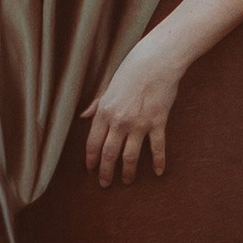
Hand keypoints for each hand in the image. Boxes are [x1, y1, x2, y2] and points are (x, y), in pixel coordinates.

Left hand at [84, 33, 181, 185]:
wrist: (157, 59)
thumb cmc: (132, 68)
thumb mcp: (109, 84)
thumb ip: (97, 103)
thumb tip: (83, 116)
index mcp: (105, 111)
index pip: (93, 143)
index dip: (90, 159)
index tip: (90, 170)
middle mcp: (119, 121)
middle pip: (109, 154)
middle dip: (105, 172)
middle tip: (105, 183)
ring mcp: (139, 123)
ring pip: (130, 157)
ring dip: (127, 172)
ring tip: (126, 181)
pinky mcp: (157, 122)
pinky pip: (157, 148)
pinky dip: (158, 161)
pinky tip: (158, 172)